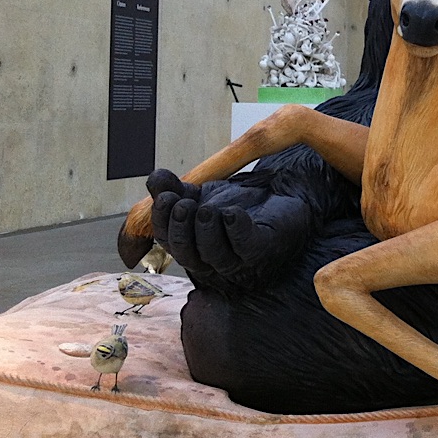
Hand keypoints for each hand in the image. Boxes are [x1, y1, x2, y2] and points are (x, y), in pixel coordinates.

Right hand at [147, 169, 312, 288]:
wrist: (284, 198)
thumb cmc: (243, 203)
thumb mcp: (204, 193)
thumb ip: (177, 189)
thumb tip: (153, 179)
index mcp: (193, 244)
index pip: (168, 241)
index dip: (162, 221)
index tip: (165, 197)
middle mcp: (213, 257)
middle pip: (187, 255)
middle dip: (180, 230)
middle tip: (184, 205)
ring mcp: (240, 257)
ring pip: (213, 255)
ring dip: (205, 231)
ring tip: (207, 209)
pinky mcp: (263, 249)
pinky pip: (246, 245)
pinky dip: (236, 229)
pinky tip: (232, 214)